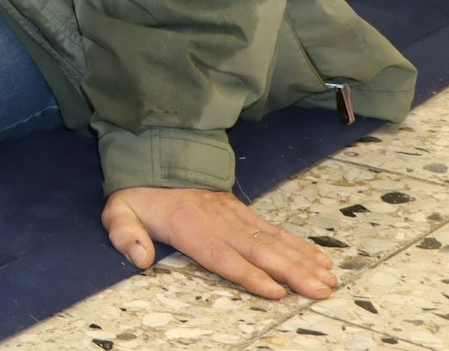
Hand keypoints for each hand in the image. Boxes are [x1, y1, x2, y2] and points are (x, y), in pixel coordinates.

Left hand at [102, 186, 338, 299]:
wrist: (156, 157)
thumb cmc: (139, 193)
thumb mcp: (118, 210)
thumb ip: (125, 234)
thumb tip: (140, 258)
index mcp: (189, 226)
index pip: (223, 256)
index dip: (249, 275)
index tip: (275, 291)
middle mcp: (219, 222)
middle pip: (260, 252)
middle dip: (293, 273)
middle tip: (321, 292)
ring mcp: (236, 216)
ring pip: (274, 242)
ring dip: (304, 261)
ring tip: (330, 280)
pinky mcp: (245, 213)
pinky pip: (276, 231)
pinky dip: (300, 246)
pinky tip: (321, 260)